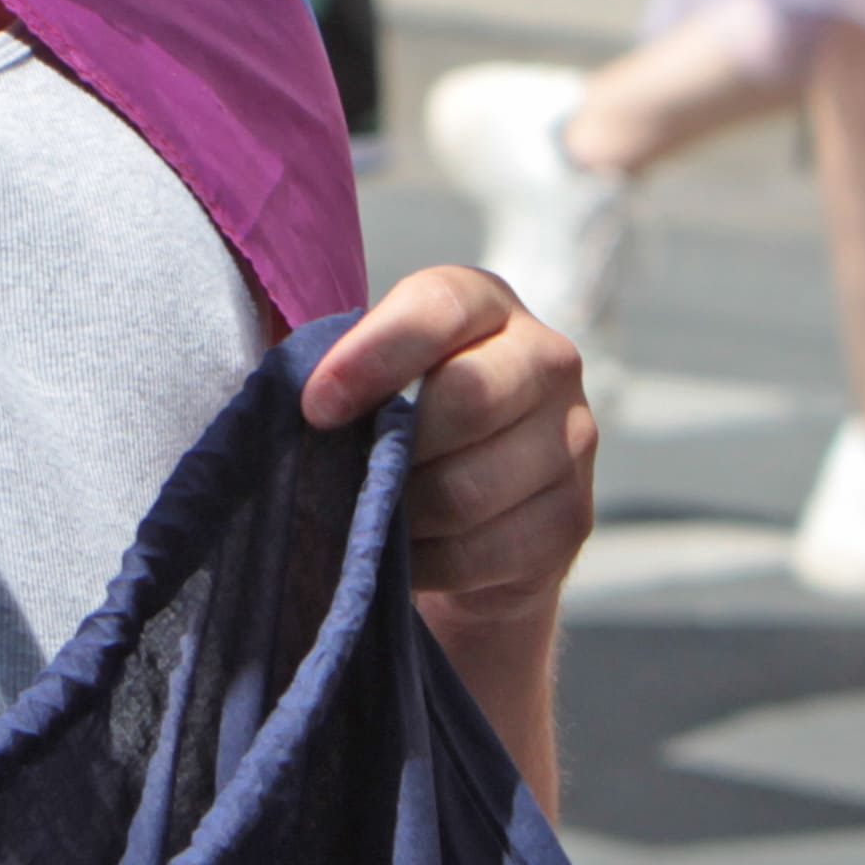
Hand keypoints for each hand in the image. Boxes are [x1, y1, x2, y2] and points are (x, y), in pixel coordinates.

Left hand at [304, 266, 596, 640]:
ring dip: (404, 515)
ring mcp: (572, 439)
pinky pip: (489, 550)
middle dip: (392, 447)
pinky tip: (403, 555)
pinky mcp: (575, 516)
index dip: (374, 356)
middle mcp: (545, 358)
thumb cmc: (392, 416)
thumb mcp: (367, 374)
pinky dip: (430, 562)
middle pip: (469, 398)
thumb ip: (336, 370)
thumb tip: (289, 403)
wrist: (473, 506)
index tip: (316, 407)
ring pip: (473, 488)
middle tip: (346, 475)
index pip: (438, 308)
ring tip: (370, 517)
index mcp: (483, 302)